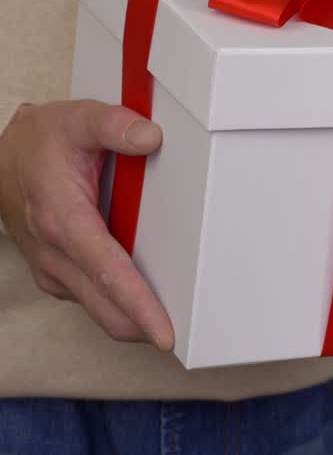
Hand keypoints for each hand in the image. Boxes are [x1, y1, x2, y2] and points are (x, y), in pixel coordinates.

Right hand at [0, 100, 173, 349]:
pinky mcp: (58, 273)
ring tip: (177, 321)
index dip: (137, 305)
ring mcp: (54, 268)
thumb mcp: (77, 118)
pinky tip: (149, 302)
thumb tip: (149, 137)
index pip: (106, 272)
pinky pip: (93, 300)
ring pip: (99, 310)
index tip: (164, 332)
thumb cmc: (43, 140)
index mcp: (62, 220)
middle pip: (106, 307)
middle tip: (191, 336)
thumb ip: (113, 124)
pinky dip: (120, 307)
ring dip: (134, 319)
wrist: (2, 156)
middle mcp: (55, 253)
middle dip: (144, 327)